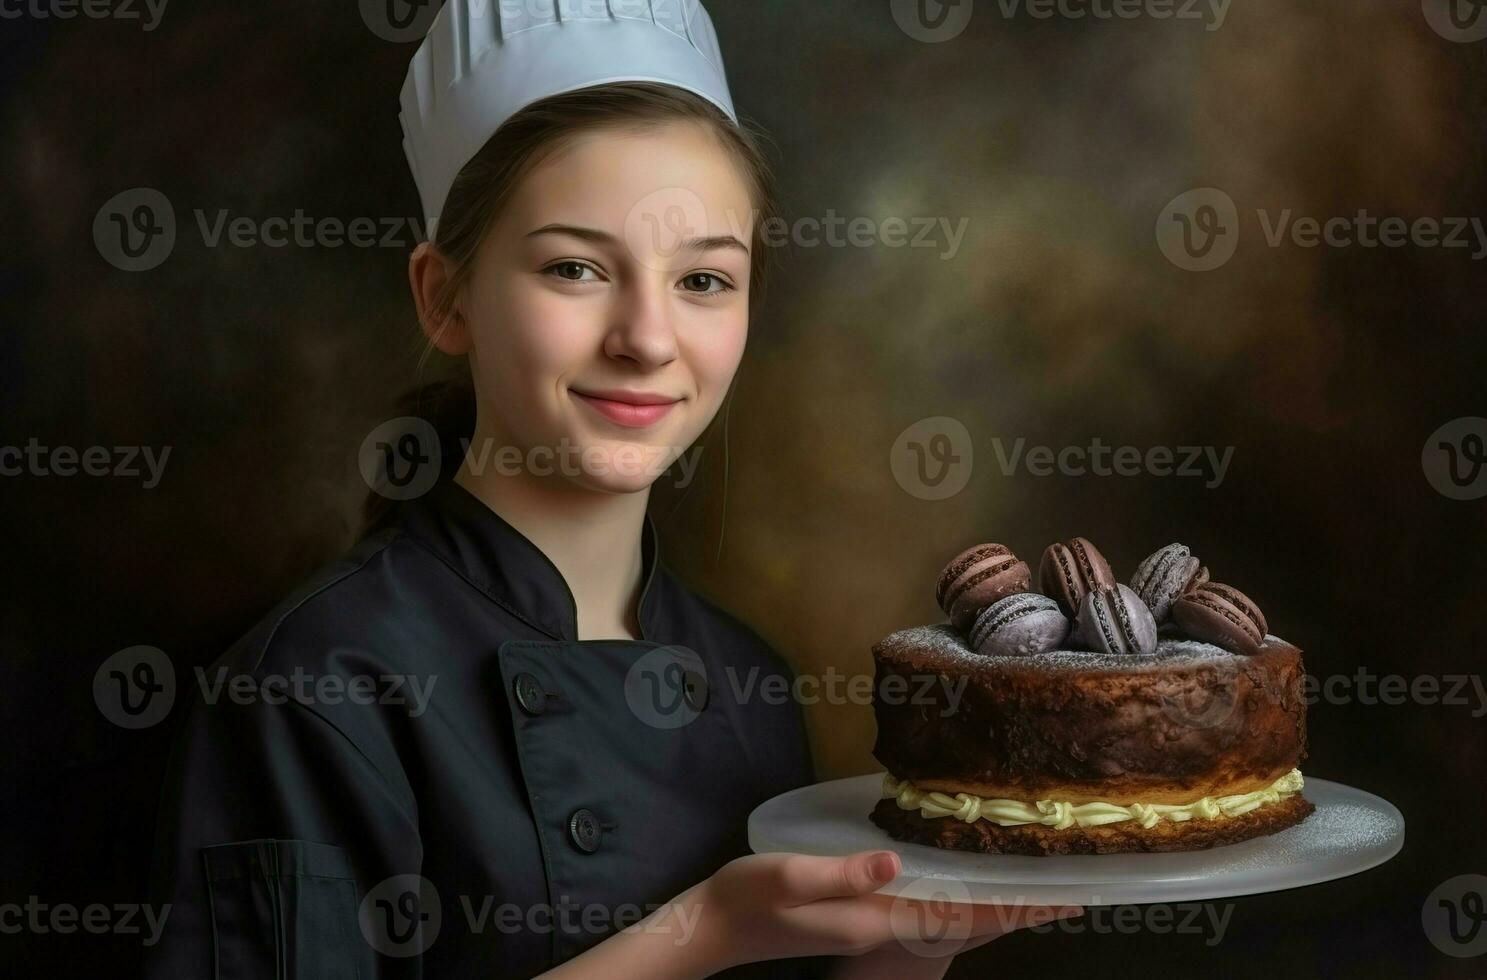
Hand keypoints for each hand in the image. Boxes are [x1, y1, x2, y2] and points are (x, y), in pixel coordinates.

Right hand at [684, 849, 1082, 972]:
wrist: (713, 928)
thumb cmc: (746, 898)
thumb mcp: (789, 877)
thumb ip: (842, 873)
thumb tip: (896, 863)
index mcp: (874, 920)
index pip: (958, 918)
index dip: (1010, 908)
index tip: (1060, 899)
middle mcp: (881, 927)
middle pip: (963, 922)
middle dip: (1014, 908)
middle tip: (1066, 892)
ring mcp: (869, 924)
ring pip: (947, 917)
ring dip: (989, 905)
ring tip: (1028, 887)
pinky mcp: (857, 916)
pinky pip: (924, 909)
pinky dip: (955, 898)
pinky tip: (959, 882)